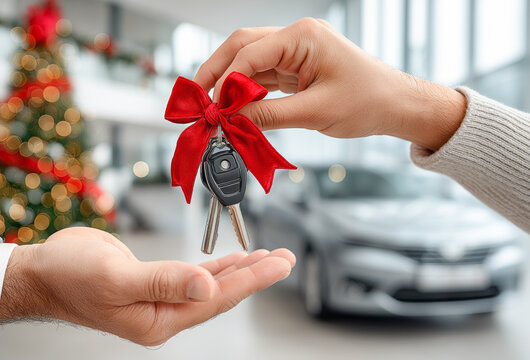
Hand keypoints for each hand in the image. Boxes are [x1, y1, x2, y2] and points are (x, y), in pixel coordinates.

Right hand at [0, 227, 294, 345]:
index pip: (215, 300)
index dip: (250, 280)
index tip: (278, 264)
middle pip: (220, 294)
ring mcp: (160, 300)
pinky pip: (194, 276)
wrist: (42, 272)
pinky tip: (233, 260)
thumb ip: (165, 282)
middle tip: (286, 259)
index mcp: (158, 320)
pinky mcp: (155, 283)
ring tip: (268, 257)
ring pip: (210, 285)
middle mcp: (163, 314)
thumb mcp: (117, 278)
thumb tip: (208, 286)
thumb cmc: (69, 276)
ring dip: (239, 270)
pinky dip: (216, 266)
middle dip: (254, 275)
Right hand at [194, 18, 466, 150]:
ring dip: (230, 82)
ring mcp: (295, 52)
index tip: (213, 107)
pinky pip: (262, 75)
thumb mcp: (316, 112)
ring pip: (249, 61)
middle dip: (218, 71)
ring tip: (213, 107)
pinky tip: (235, 106)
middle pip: (242, 46)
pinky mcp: (296, 68)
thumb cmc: (368, 101)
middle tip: (200, 99)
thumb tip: (232, 119)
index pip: (250, 52)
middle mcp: (296, 38)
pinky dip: (246, 91)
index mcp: (303, 37)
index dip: (226, 80)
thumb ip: (269, 114)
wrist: (395, 105)